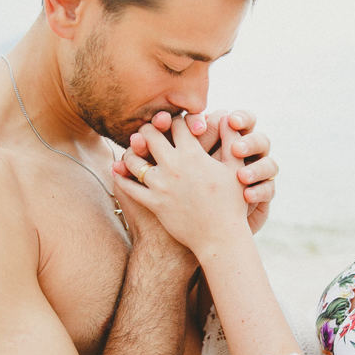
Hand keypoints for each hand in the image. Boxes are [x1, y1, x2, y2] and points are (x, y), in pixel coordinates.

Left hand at [114, 109, 276, 233]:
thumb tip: (228, 117)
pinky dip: (121, 176)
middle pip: (149, 135)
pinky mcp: (153, 203)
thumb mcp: (236, 169)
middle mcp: (174, 167)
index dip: (173, 120)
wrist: (220, 238)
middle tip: (148, 132)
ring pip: (133, 159)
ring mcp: (161, 186)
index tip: (172, 124)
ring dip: (132, 152)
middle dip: (148, 130)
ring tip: (134, 151)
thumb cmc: (232, 204)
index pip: (176, 124)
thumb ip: (231, 140)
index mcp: (193, 155)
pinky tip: (119, 171)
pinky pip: (128, 186)